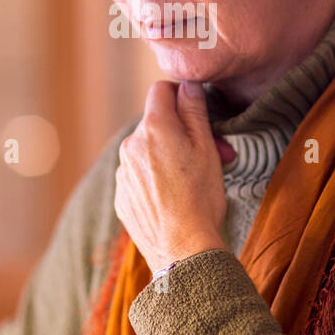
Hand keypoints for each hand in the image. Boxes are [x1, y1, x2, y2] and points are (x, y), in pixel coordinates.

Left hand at [114, 79, 227, 277]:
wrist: (182, 249)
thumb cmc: (200, 197)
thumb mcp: (206, 148)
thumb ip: (194, 111)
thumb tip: (188, 85)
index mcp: (154, 128)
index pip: (160, 90)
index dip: (180, 94)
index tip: (195, 109)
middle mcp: (131, 145)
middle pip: (156, 124)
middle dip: (181, 133)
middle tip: (212, 154)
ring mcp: (123, 172)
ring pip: (147, 151)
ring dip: (168, 157)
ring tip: (193, 181)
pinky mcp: (121, 196)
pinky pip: (139, 177)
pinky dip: (155, 180)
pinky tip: (176, 199)